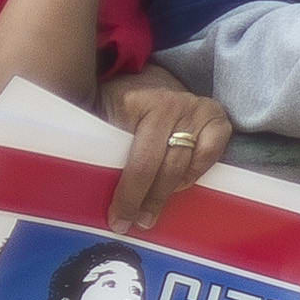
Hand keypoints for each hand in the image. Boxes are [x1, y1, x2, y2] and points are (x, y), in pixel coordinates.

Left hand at [98, 75, 228, 231]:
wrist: (147, 76)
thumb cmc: (118, 100)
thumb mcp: (102, 111)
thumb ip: (98, 138)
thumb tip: (82, 181)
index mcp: (145, 104)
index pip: (142, 161)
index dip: (130, 194)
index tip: (118, 220)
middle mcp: (177, 106)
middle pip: (167, 169)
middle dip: (149, 201)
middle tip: (137, 223)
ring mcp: (200, 111)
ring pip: (187, 166)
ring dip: (170, 194)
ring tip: (152, 213)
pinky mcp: (218, 119)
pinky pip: (210, 157)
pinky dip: (196, 174)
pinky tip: (179, 187)